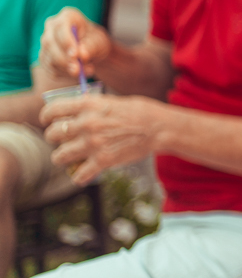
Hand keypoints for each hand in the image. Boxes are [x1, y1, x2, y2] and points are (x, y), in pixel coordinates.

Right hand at [39, 7, 111, 79]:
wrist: (91, 50)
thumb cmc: (95, 40)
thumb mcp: (99, 41)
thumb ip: (91, 46)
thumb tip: (81, 55)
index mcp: (67, 16)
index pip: (60, 27)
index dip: (66, 42)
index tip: (75, 55)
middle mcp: (52, 27)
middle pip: (50, 43)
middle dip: (64, 59)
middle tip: (78, 70)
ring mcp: (46, 42)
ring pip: (49, 58)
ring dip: (67, 69)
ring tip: (87, 70)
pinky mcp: (44, 57)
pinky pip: (50, 69)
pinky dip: (64, 74)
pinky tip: (78, 73)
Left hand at [41, 95, 165, 184]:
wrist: (159, 128)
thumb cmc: (139, 111)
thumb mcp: (111, 101)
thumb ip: (91, 107)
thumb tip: (74, 112)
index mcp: (88, 105)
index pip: (52, 110)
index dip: (46, 116)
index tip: (47, 121)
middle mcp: (87, 124)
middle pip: (53, 134)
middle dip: (54, 138)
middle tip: (61, 140)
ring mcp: (94, 143)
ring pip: (60, 156)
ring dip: (61, 158)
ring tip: (67, 157)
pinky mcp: (103, 160)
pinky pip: (79, 174)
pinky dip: (79, 176)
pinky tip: (82, 174)